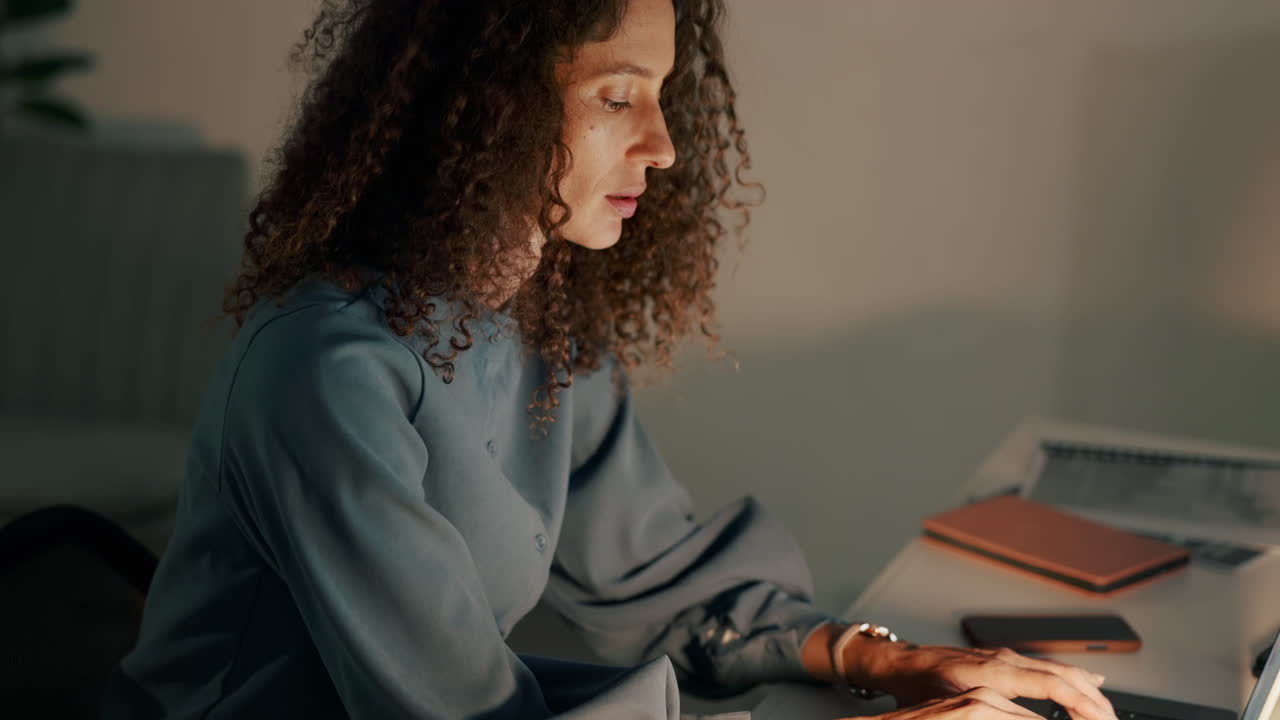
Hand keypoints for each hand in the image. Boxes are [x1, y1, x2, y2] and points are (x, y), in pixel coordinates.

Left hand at [862, 642, 1116, 719]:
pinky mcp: (1003, 659)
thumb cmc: (918, 689)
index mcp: (993, 673)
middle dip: (1094, 700)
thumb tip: (1020, 719)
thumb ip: (985, 712)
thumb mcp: (949, 709)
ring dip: (1088, 689)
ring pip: (1058, 669)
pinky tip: (1090, 682)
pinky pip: (1046, 666)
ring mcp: (1005, 657)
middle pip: (1063, 676)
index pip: (1051, 685)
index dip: (1081, 704)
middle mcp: (1005, 660)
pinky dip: (1073, 676)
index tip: (1101, 719)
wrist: (900, 663)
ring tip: (1109, 710)